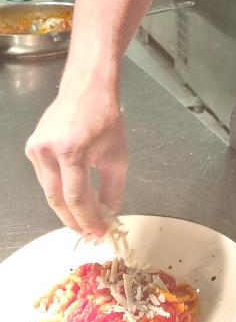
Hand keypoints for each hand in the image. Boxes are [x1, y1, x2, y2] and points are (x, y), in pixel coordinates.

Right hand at [25, 85, 127, 236]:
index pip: (75, 198)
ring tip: (83, 218)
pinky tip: (73, 197)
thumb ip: (113, 189)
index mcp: (71, 151)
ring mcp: (36, 149)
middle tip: (89, 232)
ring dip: (66, 207)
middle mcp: (48, 151)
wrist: (86, 88)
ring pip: (49, 191)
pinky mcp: (32, 147)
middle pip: (57, 199)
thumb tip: (107, 215)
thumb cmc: (105, 118)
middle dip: (74, 220)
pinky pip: (45, 177)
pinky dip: (58, 190)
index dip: (88, 219)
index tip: (99, 232)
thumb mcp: (117, 156)